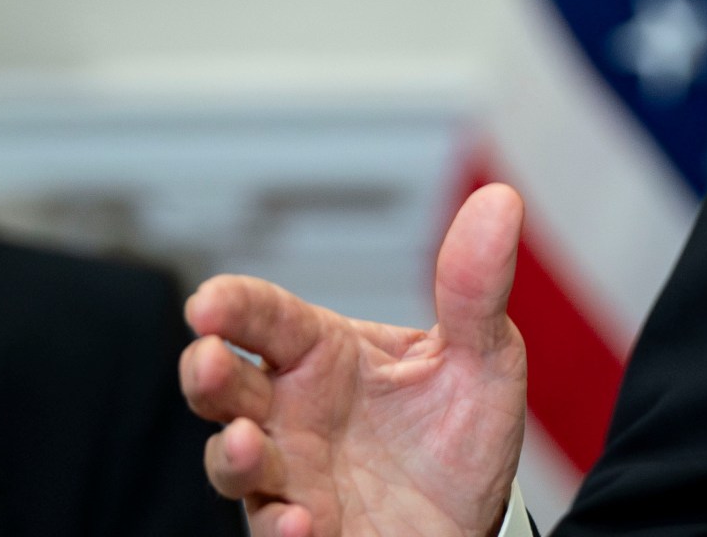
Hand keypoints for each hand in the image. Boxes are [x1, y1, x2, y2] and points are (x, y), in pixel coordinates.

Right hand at [182, 183, 528, 536]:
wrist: (479, 522)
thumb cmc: (461, 436)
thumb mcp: (482, 357)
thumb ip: (476, 288)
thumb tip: (500, 201)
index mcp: (324, 354)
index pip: (266, 316)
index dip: (232, 305)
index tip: (208, 304)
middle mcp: (292, 412)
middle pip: (224, 385)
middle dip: (206, 373)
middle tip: (211, 362)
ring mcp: (290, 475)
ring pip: (233, 461)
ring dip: (231, 455)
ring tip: (247, 444)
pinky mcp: (305, 531)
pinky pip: (274, 529)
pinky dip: (281, 526)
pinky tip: (301, 523)